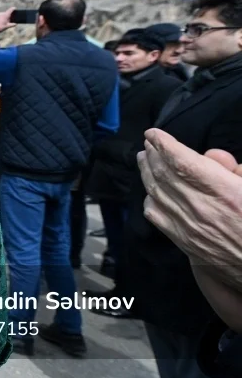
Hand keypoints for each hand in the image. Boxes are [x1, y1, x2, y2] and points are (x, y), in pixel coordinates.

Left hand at [0, 8, 15, 33]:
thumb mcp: (7, 26)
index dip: (13, 8)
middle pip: (6, 13)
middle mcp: (1, 13)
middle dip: (8, 16)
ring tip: (4, 22)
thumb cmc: (0, 27)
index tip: (14, 8)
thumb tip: (15, 24)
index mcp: (5, 15)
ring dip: (4, 17)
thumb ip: (12, 24)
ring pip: (2, 14)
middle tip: (9, 20)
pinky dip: (0, 18)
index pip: (10, 10)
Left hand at [139, 128, 241, 275]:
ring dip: (147, 174)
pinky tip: (150, 193)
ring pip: (157, 193)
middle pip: (165, 175)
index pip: (183, 162)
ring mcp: (190, 228)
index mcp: (225, 192)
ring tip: (144, 160)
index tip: (154, 134)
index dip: (164, 145)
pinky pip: (158, 218)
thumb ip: (235, 172)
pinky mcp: (186, 244)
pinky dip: (151, 201)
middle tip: (147, 144)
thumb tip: (212, 157)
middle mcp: (202, 209)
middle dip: (153, 155)